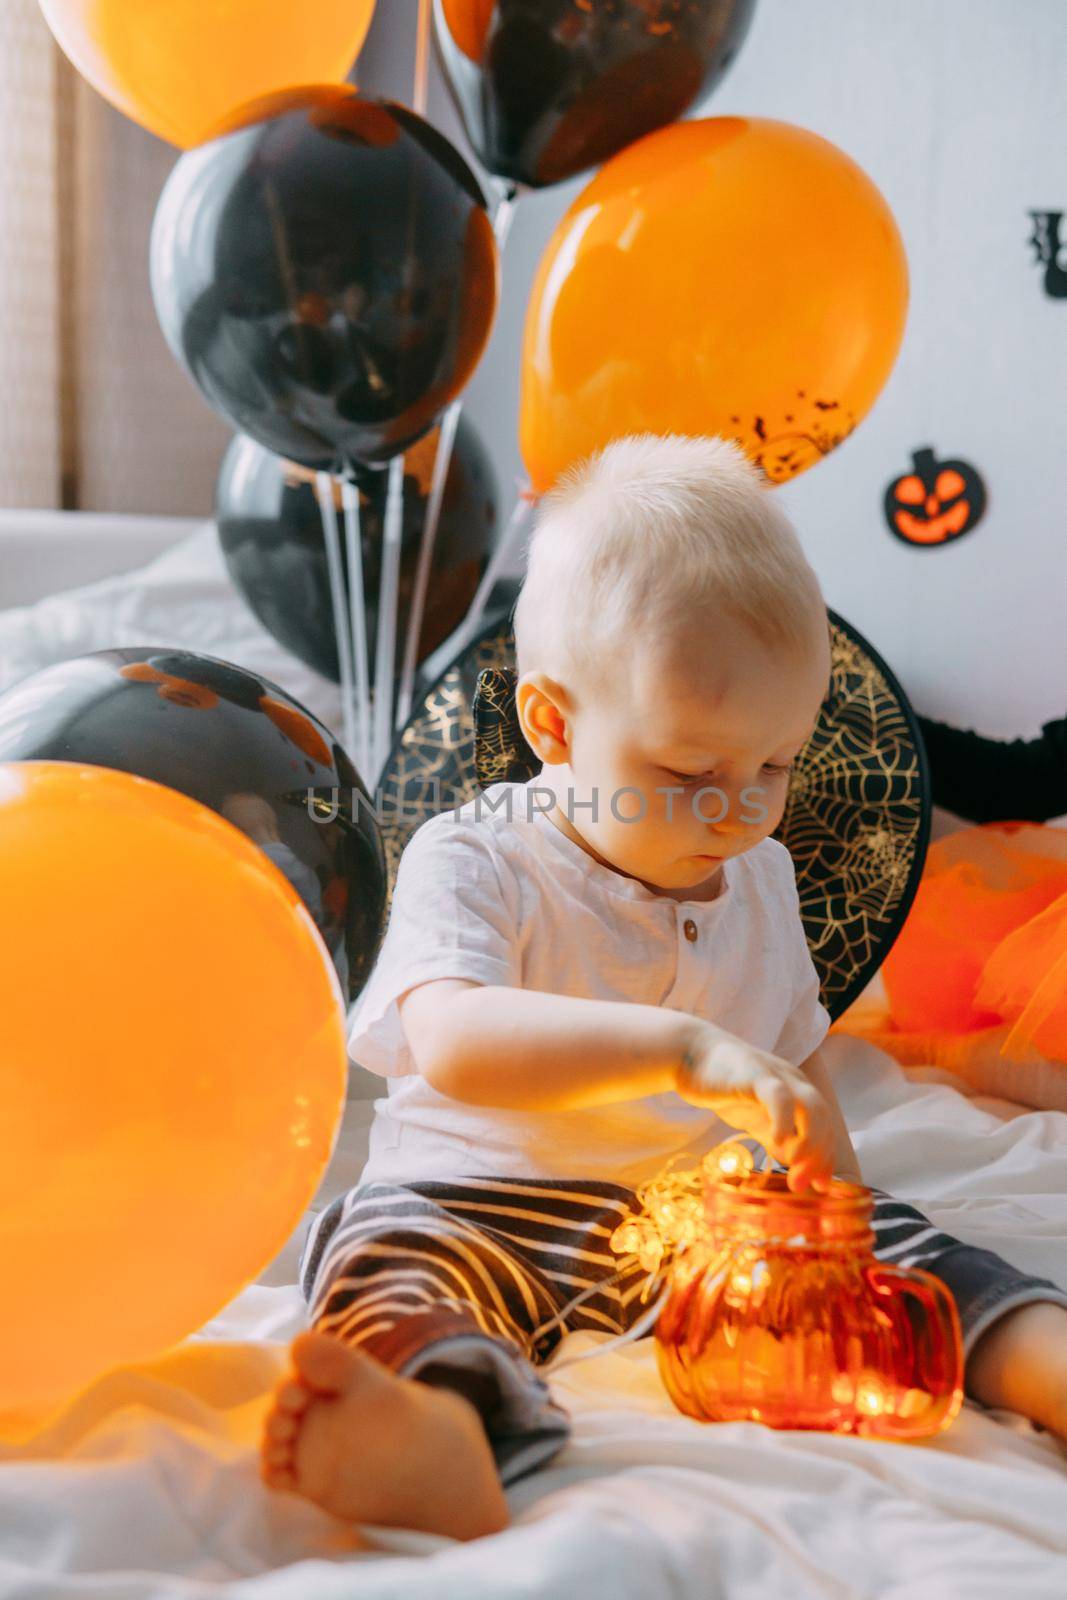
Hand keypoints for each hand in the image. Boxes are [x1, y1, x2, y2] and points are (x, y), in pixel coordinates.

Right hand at [675, 1024, 836, 1192]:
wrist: (688, 1053)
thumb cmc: (722, 1085)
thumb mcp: (755, 1117)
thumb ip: (774, 1137)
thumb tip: (793, 1161)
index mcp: (797, 1093)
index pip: (824, 1128)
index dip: (825, 1158)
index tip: (819, 1187)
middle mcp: (794, 1082)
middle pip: (824, 1120)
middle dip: (819, 1156)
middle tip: (803, 1184)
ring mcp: (778, 1076)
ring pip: (812, 1108)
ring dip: (811, 1140)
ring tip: (795, 1164)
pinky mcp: (756, 1074)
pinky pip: (779, 1097)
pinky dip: (784, 1120)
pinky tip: (777, 1141)